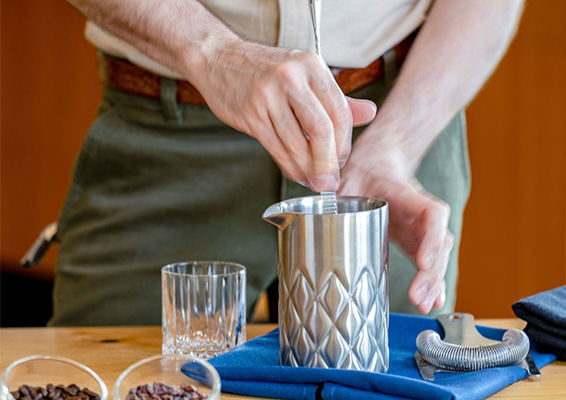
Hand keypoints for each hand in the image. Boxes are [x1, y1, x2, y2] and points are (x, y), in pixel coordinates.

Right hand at [191, 39, 375, 191]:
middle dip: (329, 162)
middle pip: (322, 129)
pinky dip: (289, 167)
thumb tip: (369, 113)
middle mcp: (291, 78)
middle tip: (330, 180)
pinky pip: (276, 148)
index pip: (340, 112)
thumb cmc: (265, 70)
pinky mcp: (250, 113)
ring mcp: (268, 95)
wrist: (218, 58)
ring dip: (308, 169)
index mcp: (312, 66)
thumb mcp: (305, 75)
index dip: (344, 143)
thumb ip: (338, 98)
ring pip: (297, 143)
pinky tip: (295, 173)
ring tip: (313, 181)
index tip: (341, 161)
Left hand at [338, 133, 452, 313]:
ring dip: (433, 281)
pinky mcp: (414, 239)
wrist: (377, 162)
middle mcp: (420, 212)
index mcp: (407, 194)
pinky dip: (432, 282)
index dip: (432, 240)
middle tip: (419, 297)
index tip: (422, 262)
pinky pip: (429, 261)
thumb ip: (333, 191)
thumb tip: (313, 205)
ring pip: (438, 255)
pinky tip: (433, 300)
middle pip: (439, 242)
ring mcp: (420, 227)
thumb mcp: (346, 177)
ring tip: (424, 304)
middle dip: (431, 273)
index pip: (432, 215)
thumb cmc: (363, 169)